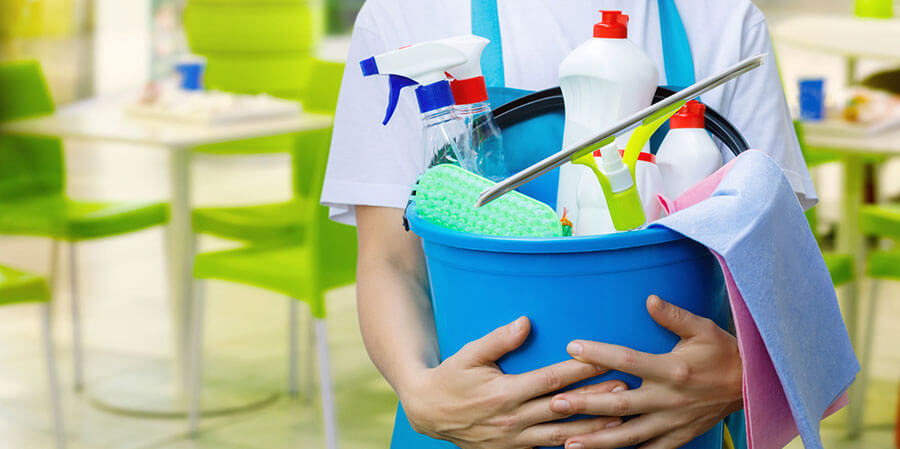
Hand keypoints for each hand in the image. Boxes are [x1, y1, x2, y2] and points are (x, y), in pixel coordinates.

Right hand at [401, 316, 628, 448]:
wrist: (428, 412)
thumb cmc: (451, 378)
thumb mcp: (469, 354)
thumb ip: (499, 339)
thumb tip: (526, 322)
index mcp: (504, 392)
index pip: (551, 379)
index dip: (580, 370)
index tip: (605, 359)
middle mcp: (512, 419)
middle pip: (563, 408)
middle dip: (596, 399)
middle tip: (627, 390)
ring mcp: (514, 440)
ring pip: (560, 435)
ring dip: (592, 428)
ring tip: (620, 420)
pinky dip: (571, 447)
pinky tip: (593, 442)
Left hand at [549, 296, 742, 448]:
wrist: (752, 385)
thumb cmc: (723, 352)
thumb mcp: (702, 328)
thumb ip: (674, 316)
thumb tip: (649, 299)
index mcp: (672, 369)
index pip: (627, 360)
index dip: (598, 354)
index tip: (571, 348)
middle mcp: (669, 398)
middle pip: (619, 403)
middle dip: (585, 404)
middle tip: (554, 403)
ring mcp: (672, 421)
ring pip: (628, 434)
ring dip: (597, 440)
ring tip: (568, 442)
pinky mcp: (678, 437)